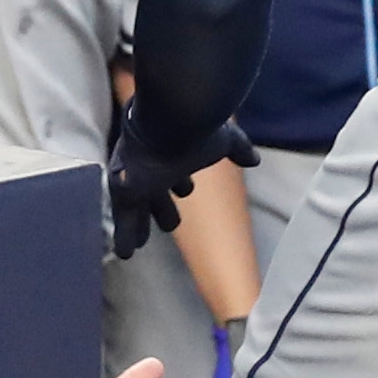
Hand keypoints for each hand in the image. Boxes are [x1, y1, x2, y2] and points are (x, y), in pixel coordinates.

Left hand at [107, 111, 256, 260]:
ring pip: (137, 210)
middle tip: (170, 224)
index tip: (186, 190)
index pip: (178, 174)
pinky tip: (125, 254)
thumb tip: (254, 160)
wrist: (168, 123)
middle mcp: (153, 168)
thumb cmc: (196, 131)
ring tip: (138, 245)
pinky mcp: (125, 193)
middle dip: (162, 209)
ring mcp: (137, 181)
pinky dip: (125, 238)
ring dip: (138, 228)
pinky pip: (123, 221)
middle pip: (157, 194)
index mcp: (176, 155)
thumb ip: (238, 149)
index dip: (182, 183)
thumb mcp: (225, 141)